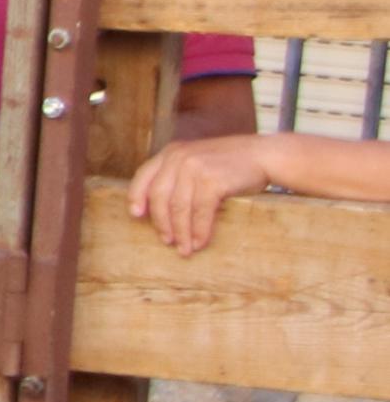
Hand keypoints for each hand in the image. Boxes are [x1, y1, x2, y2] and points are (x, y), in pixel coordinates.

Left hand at [130, 135, 277, 255]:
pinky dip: (199, 231)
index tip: (136, 216)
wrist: (265, 156)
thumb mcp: (197, 160)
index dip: (137, 198)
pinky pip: (200, 213)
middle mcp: (178, 158)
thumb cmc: (231, 164)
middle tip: (167, 241)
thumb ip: (177, 175)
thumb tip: (159, 210)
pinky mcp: (211, 181)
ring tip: (184, 249)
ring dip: (182, 233)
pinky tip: (200, 242)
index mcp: (171, 152)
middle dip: (162, 223)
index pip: (144, 177)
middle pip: (159, 197)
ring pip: (179, 208)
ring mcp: (194, 168)